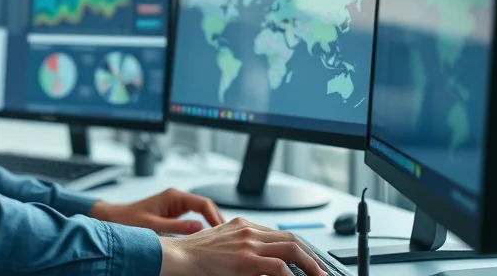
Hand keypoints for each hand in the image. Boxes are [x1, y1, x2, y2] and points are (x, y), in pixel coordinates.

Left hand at [90, 188, 223, 234]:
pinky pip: (193, 217)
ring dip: (210, 222)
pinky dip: (201, 225)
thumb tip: (200, 227)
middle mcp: (177, 198)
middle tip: (225, 236)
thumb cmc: (129, 220)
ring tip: (219, 238)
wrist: (115, 218)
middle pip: (205, 206)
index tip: (222, 230)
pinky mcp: (173, 213)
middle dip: (216, 219)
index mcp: (173, 196)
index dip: (215, 216)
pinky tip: (205, 237)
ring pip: (201, 212)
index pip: (203, 203)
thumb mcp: (153, 225)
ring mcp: (176, 205)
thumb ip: (177, 226)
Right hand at [160, 217, 327, 275]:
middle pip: (291, 239)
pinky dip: (292, 275)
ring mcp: (248, 242)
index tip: (307, 260)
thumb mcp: (219, 246)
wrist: (175, 257)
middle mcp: (248, 229)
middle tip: (321, 272)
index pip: (279, 234)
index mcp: (241, 225)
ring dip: (310, 266)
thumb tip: (257, 262)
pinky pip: (279, 266)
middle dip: (311, 256)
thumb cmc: (192, 256)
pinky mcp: (245, 258)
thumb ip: (239, 248)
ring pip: (292, 249)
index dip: (298, 248)